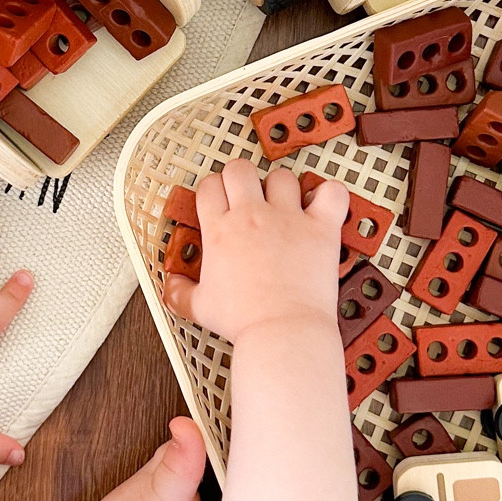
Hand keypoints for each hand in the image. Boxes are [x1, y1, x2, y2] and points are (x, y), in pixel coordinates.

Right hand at [163, 160, 345, 341]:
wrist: (282, 331)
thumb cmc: (245, 321)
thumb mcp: (200, 307)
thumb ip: (179, 292)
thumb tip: (170, 286)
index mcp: (221, 231)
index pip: (209, 186)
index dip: (213, 190)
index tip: (220, 201)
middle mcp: (252, 217)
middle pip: (240, 169)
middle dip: (241, 178)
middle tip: (247, 195)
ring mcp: (288, 219)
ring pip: (282, 176)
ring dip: (281, 187)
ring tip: (283, 204)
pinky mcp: (320, 228)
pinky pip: (331, 193)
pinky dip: (329, 194)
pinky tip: (321, 204)